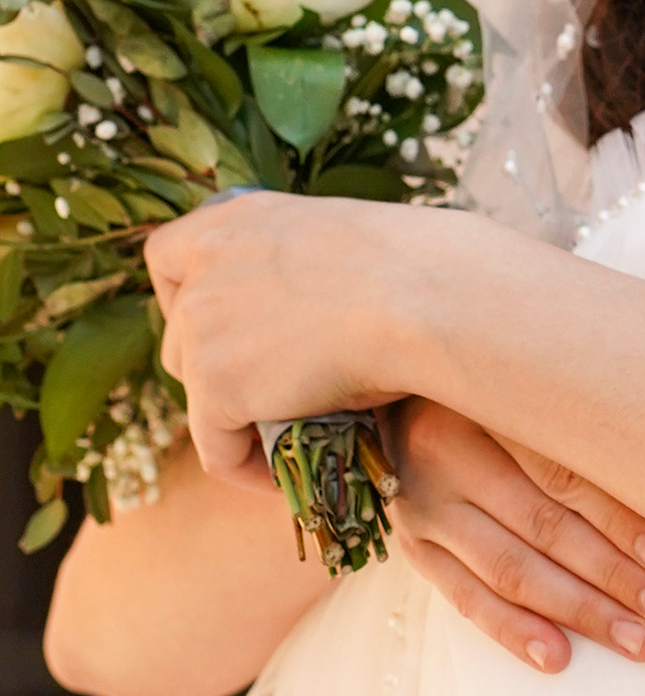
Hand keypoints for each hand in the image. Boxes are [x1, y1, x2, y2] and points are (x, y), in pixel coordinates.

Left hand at [145, 193, 429, 488]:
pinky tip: (290, 475)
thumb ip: (300, 274)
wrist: (426, 298)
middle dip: (217, 367)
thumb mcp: (341, 251)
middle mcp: (204, 266)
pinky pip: (217, 449)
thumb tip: (311, 321)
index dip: (191, 298)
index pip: (168, 257)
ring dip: (236, 415)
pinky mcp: (215, 384)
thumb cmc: (419, 274)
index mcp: (236, 220)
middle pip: (179, 336)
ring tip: (291, 437)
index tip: (235, 330)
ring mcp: (200, 326)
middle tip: (274, 395)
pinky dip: (248, 468)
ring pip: (198, 392)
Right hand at [388, 402, 644, 675]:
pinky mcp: (416, 546)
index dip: (618, 518)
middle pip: (544, 526)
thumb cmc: (498, 401)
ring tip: (636, 642)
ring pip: (510, 568)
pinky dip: (513, 629)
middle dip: (614, 576)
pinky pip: (466, 597)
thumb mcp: (532, 397)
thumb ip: (585, 437)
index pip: (563, 473)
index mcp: (486, 406)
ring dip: (579, 611)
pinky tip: (556, 657)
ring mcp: (425, 505)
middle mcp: (447, 455)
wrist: (400, 403)